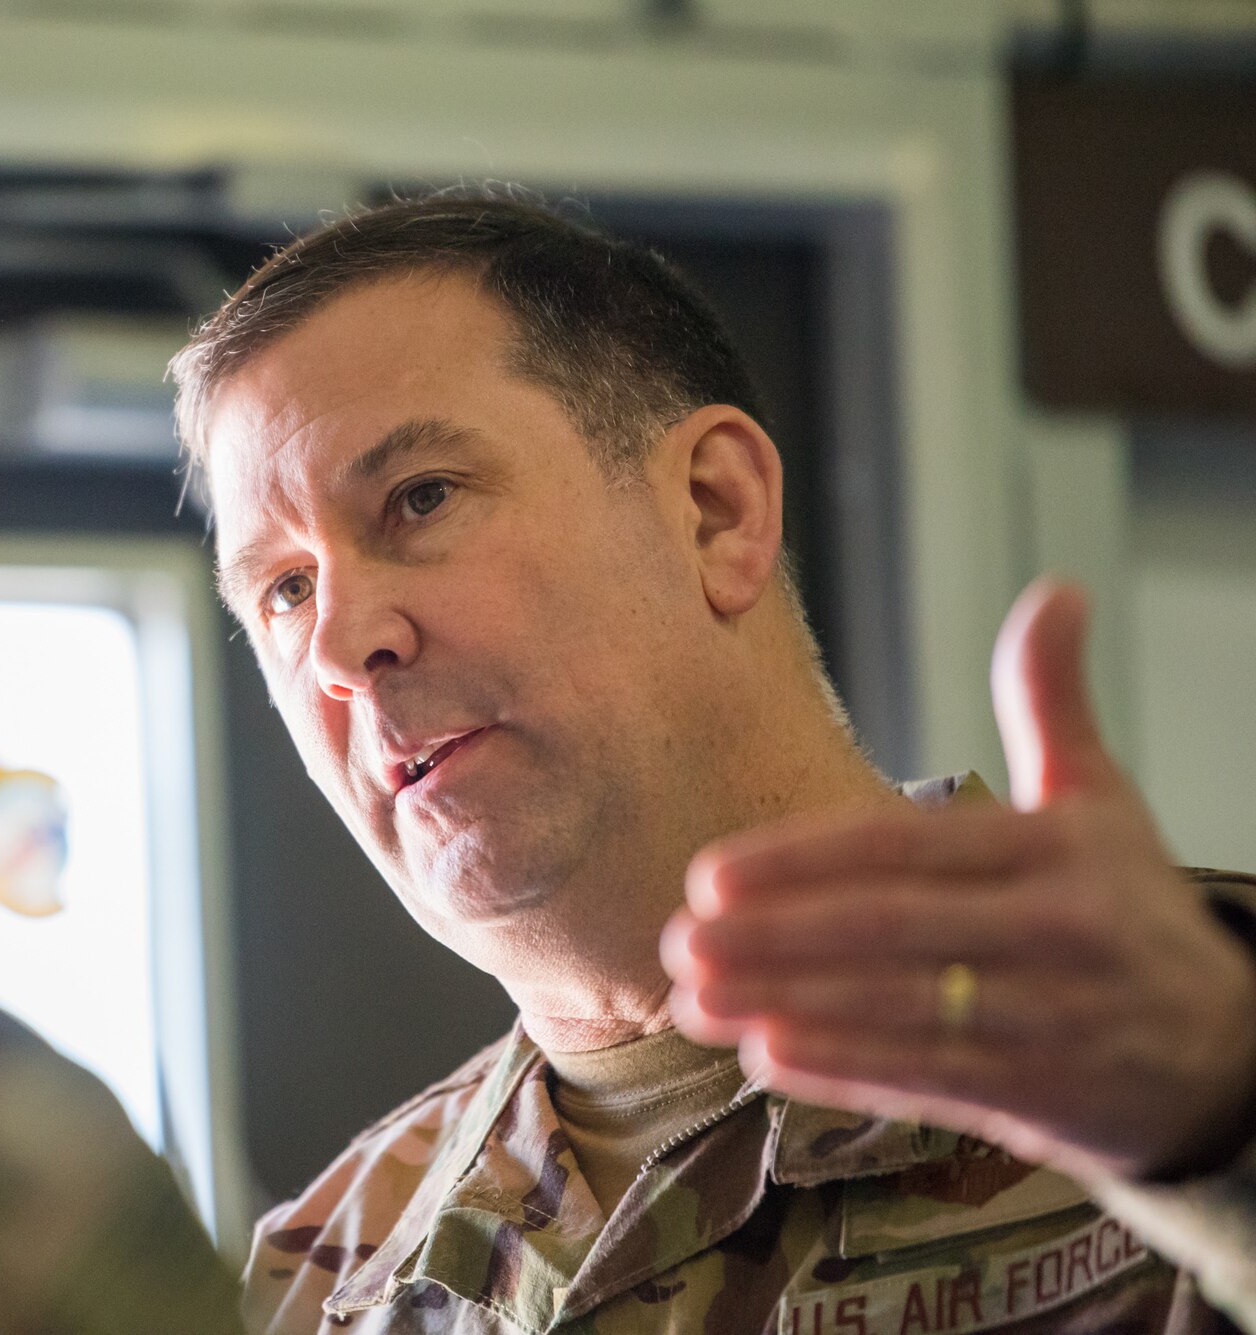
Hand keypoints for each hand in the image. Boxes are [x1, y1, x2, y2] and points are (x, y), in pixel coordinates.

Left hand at [661, 579, 1255, 1181]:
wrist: (1225, 1055)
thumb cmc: (1131, 913)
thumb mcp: (1101, 802)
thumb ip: (1050, 704)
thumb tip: (1057, 591)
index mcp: (1056, 854)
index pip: (905, 850)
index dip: (801, 862)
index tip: (710, 875)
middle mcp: (1054, 935)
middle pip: (888, 934)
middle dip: (774, 940)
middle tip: (679, 940)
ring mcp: (1047, 1021)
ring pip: (895, 1013)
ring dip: (786, 1007)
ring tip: (694, 999)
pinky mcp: (1036, 1095)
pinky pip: (924, 1084)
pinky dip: (842, 1072)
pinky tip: (764, 1056)